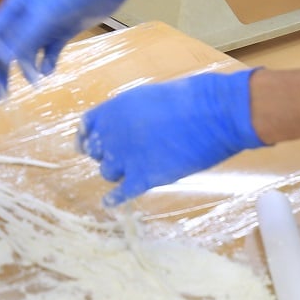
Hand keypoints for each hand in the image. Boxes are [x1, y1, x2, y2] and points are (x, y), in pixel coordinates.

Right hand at [0, 0, 138, 98]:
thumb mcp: (46, 14)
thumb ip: (25, 38)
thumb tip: (3, 59)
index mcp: (16, 5)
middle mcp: (27, 14)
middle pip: (8, 45)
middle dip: (2, 68)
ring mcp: (46, 22)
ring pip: (28, 50)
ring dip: (25, 68)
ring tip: (29, 86)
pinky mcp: (64, 29)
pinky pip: (50, 50)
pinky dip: (47, 61)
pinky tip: (47, 72)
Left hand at [79, 70, 263, 204]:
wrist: (213, 115)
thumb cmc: (189, 98)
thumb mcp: (148, 96)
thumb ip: (129, 114)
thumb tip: (125, 127)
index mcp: (113, 111)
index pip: (86, 128)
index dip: (88, 137)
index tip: (89, 144)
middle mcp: (113, 135)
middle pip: (96, 152)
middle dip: (107, 153)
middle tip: (123, 155)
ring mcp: (126, 158)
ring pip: (107, 173)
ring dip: (117, 172)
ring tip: (133, 170)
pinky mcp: (143, 178)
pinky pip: (121, 194)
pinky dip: (114, 199)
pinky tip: (111, 202)